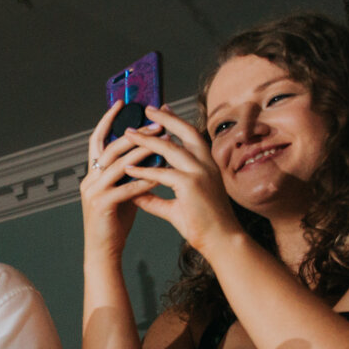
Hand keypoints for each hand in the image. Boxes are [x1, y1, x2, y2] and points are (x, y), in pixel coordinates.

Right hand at [80, 102, 159, 259]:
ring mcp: (92, 192)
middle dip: (136, 134)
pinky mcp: (101, 205)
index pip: (97, 141)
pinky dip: (144, 179)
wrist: (103, 251)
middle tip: (157, 124)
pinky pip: (126, 187)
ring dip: (142, 152)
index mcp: (92, 174)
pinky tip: (160, 174)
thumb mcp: (122, 191)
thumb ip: (130, 172)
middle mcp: (89, 180)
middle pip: (110, 148)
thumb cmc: (115, 222)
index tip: (122, 103)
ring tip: (163, 144)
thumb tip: (150, 152)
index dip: (108, 120)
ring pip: (118, 164)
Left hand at [120, 105, 241, 252]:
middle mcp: (205, 163)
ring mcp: (200, 172)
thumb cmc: (202, 223)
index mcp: (206, 163)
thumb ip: (155, 197)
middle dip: (163, 119)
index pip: (190, 135)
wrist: (220, 239)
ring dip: (146, 141)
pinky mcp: (191, 185)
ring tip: (128, 134)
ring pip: (170, 149)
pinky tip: (128, 169)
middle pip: (184, 132)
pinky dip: (143, 171)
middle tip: (145, 109)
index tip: (159, 112)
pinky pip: (162, 173)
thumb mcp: (175, 206)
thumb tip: (135, 192)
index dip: (174, 122)